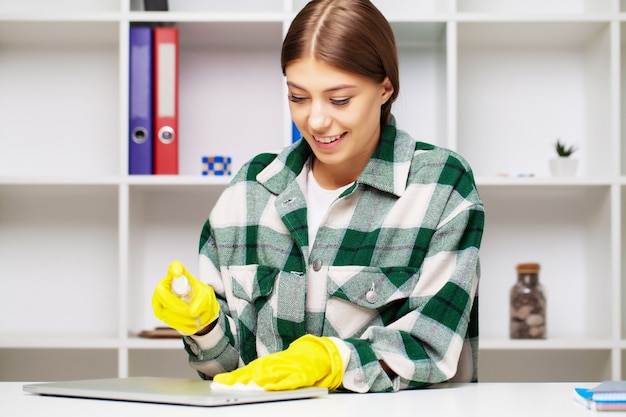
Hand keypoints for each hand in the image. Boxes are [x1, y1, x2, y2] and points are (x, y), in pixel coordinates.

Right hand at [152, 260, 219, 334]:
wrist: (197, 310)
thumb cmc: (200, 297)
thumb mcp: (206, 296)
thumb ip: (201, 302)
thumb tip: (192, 312)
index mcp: (179, 274)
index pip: (174, 267)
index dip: (174, 269)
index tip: (178, 272)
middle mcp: (165, 284)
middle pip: (161, 293)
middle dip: (177, 306)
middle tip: (191, 312)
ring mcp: (158, 298)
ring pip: (164, 309)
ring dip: (182, 318)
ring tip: (195, 320)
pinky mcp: (158, 311)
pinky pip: (166, 319)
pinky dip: (180, 324)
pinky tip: (190, 325)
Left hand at [213, 335, 342, 390]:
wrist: (315, 354)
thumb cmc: (290, 363)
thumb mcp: (271, 366)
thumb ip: (254, 373)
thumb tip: (230, 380)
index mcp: (266, 363)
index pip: (246, 371)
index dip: (232, 377)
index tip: (218, 382)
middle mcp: (274, 365)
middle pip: (254, 373)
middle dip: (239, 380)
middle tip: (225, 386)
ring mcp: (287, 370)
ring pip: (269, 376)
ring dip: (255, 382)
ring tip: (243, 388)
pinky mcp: (300, 376)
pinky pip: (289, 381)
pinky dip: (280, 384)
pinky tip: (271, 388)